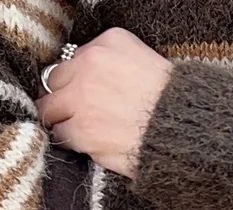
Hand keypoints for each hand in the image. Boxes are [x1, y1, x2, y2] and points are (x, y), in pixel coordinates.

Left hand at [37, 28, 171, 178]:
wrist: (181, 132)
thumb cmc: (170, 102)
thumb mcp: (143, 59)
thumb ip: (112, 60)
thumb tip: (91, 75)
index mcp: (108, 43)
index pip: (72, 59)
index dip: (74, 79)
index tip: (80, 91)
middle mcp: (90, 65)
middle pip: (54, 81)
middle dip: (62, 97)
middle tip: (73, 112)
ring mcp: (82, 99)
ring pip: (50, 109)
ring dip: (62, 120)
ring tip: (80, 130)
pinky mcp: (82, 130)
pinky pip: (60, 135)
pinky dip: (70, 140)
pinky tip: (86, 142)